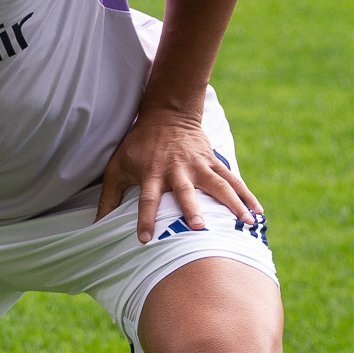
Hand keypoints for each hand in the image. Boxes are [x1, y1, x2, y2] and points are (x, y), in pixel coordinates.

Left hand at [94, 106, 261, 242]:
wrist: (166, 114)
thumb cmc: (137, 145)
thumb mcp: (116, 166)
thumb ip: (107, 197)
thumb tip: (95, 226)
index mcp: (151, 173)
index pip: (147, 198)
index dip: (145, 218)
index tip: (145, 238)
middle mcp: (176, 170)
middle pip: (185, 191)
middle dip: (192, 208)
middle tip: (199, 227)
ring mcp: (198, 165)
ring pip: (218, 186)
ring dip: (232, 204)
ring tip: (246, 223)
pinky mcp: (213, 162)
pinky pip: (232, 180)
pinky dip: (246, 196)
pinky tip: (258, 213)